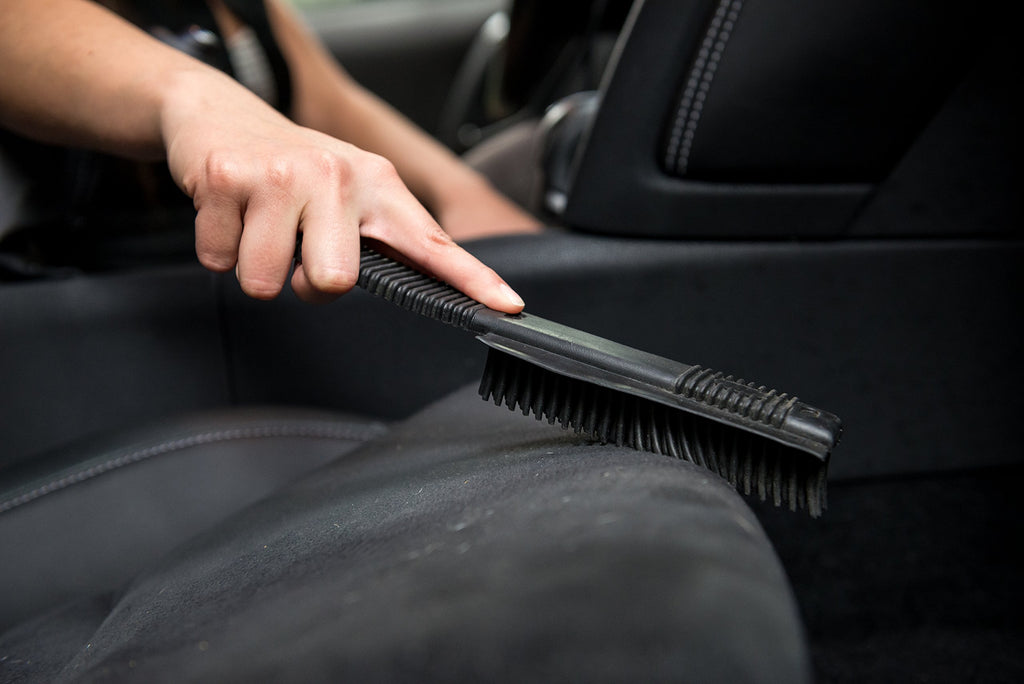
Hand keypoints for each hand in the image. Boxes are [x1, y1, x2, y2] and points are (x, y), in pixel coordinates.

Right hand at [160, 71, 524, 311]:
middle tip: (299, 250)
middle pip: (332, 283)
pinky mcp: (227, 178)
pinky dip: (219, 248)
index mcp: (378, 186)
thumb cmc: (295, 170)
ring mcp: (281, 175)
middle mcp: (337, 176)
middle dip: (307, 283)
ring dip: (257, 266)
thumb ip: (382, 240)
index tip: (507, 306)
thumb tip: (420, 286)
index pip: (432, 242)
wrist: (221, 115)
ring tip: (262, 226)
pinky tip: (232, 213)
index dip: (473, 279)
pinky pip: (218, 260)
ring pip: (265, 281)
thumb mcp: (351, 195)